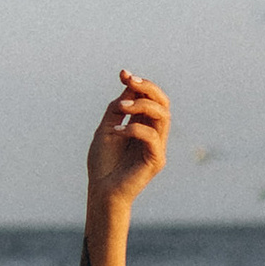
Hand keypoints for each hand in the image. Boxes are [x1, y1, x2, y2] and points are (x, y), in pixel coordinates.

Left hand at [87, 70, 168, 215]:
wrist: (101, 191)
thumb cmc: (103, 163)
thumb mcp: (107, 129)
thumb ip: (118, 109)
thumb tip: (128, 86)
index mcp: (143, 126)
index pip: (150, 99)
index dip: (140, 84)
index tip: (123, 74)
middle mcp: (154, 134)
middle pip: (163, 103)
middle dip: (148, 88)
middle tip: (129, 82)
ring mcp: (157, 147)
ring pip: (162, 116)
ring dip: (141, 106)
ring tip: (121, 109)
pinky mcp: (156, 160)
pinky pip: (152, 136)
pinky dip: (134, 129)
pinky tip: (117, 133)